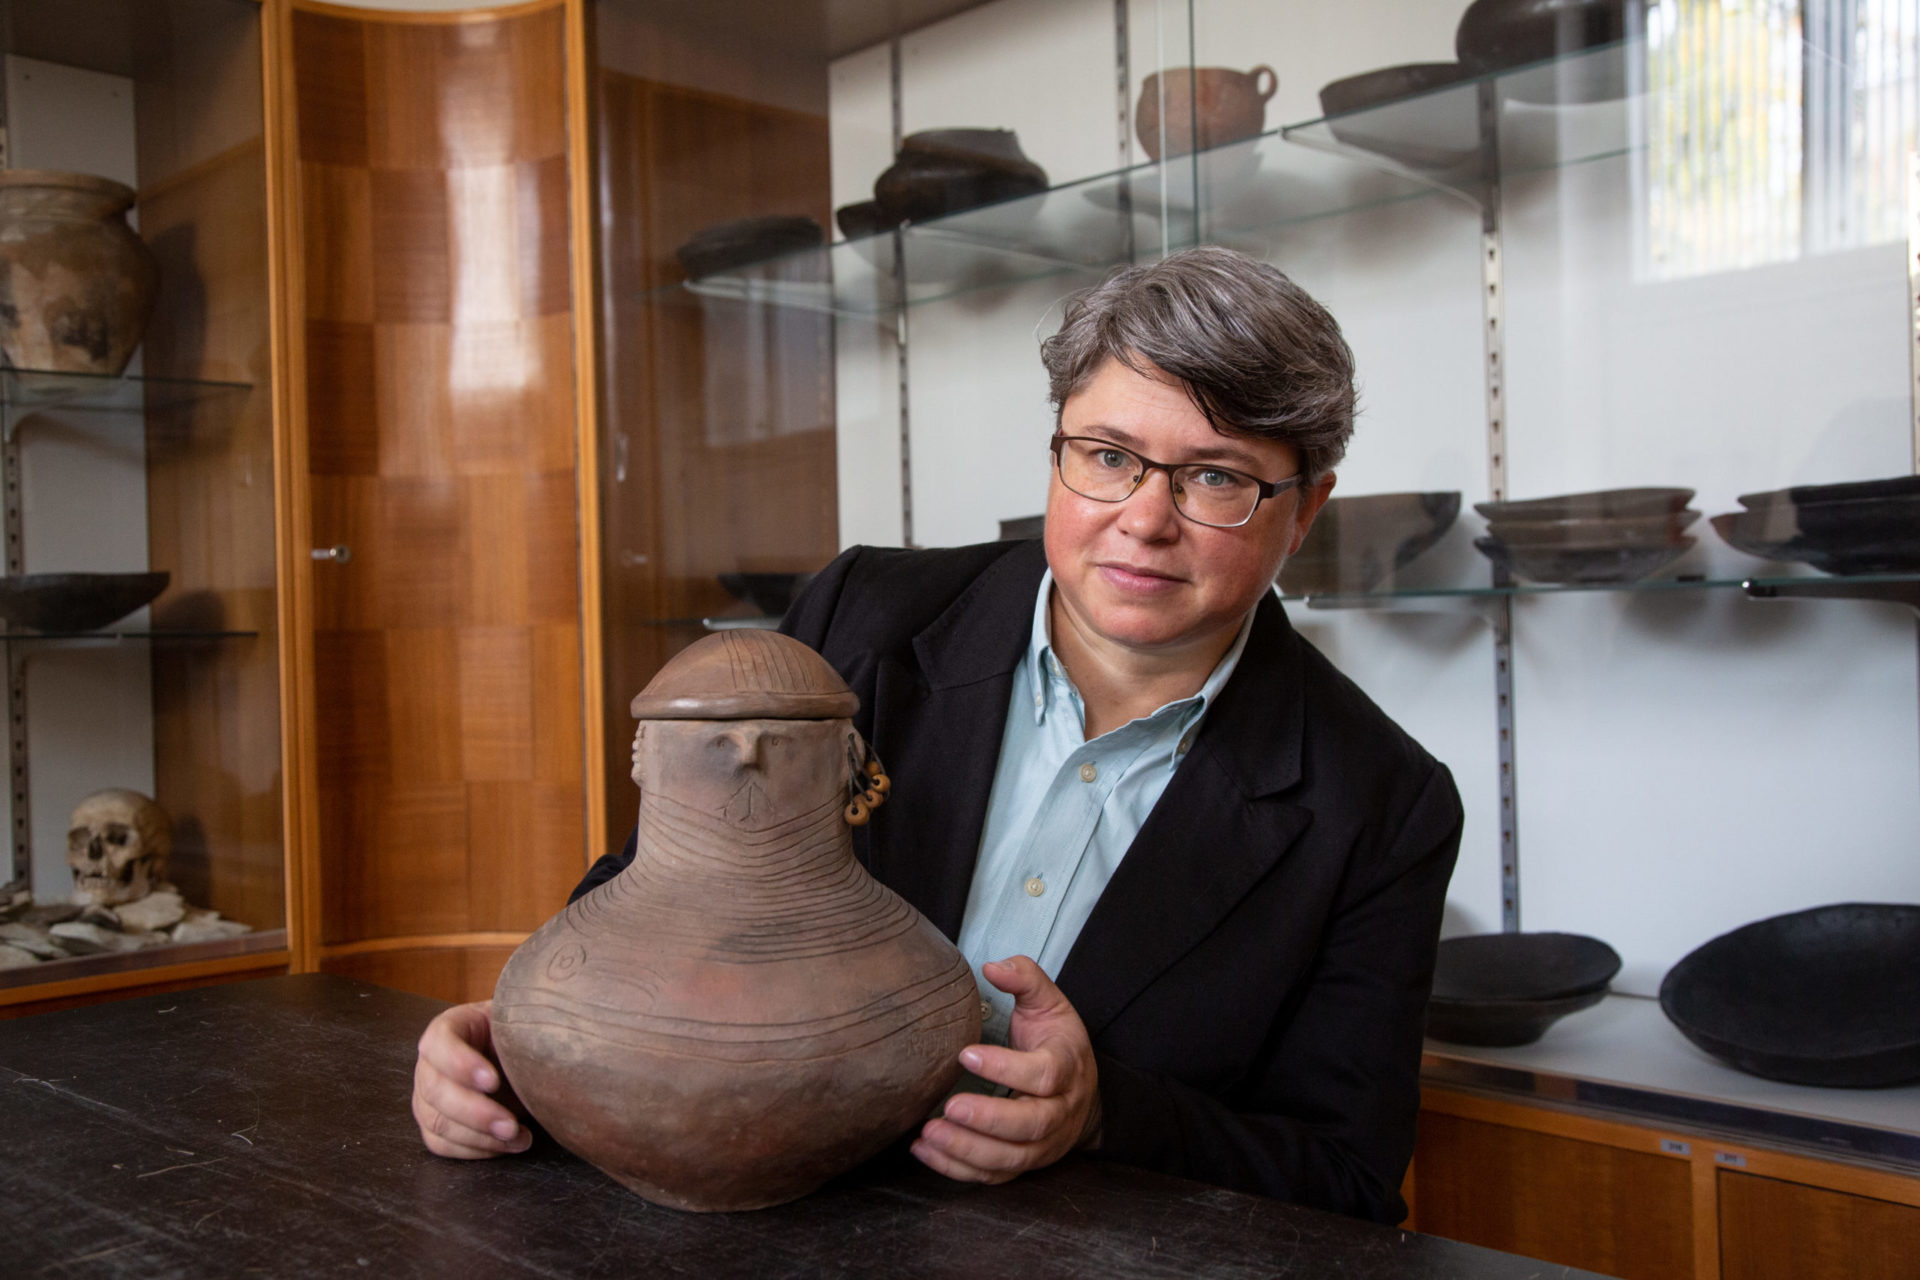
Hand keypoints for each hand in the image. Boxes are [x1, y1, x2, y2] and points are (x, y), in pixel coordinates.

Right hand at [411, 1000, 532, 1158]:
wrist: (517, 1058)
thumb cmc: (518, 1038)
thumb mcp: (521, 1027)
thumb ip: (525, 1035)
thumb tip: (550, 1052)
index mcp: (449, 1028)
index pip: (439, 1042)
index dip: (461, 1064)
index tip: (494, 1081)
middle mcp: (430, 1064)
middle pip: (436, 1090)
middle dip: (476, 1113)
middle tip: (510, 1125)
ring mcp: (427, 1097)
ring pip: (438, 1122)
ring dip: (478, 1137)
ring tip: (518, 1138)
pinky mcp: (433, 1124)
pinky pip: (442, 1144)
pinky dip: (475, 1150)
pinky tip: (506, 1146)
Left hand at [911, 956, 1100, 1183]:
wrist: (1080, 1091)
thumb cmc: (1056, 1043)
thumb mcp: (1049, 1003)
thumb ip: (1025, 978)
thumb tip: (992, 966)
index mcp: (1067, 1069)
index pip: (1043, 1075)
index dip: (1006, 1068)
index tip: (964, 1053)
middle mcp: (1060, 1112)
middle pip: (1030, 1126)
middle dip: (987, 1120)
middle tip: (948, 1107)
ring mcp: (1044, 1144)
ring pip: (1010, 1159)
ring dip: (967, 1151)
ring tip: (928, 1133)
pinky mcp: (1024, 1164)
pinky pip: (993, 1176)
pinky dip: (958, 1170)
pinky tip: (925, 1151)